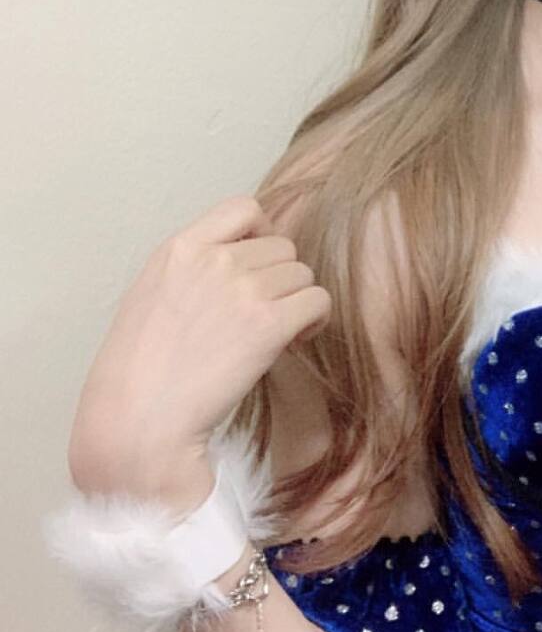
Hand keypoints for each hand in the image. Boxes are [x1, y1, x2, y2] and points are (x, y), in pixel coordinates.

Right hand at [68, 194, 331, 490]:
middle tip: (264, 314)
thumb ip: (193, 267)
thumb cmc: (136, 372)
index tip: (260, 264)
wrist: (135, 423)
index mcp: (180, 248)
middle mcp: (215, 260)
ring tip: (275, 333)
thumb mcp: (151, 294)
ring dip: (296, 302)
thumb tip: (243, 256)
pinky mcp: (268, 324)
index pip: (243, 208)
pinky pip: (318, 301)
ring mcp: (244, 289)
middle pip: (282, 248)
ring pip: (303, 275)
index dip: (262, 232)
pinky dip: (314, 321)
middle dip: (279, 279)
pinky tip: (294, 341)